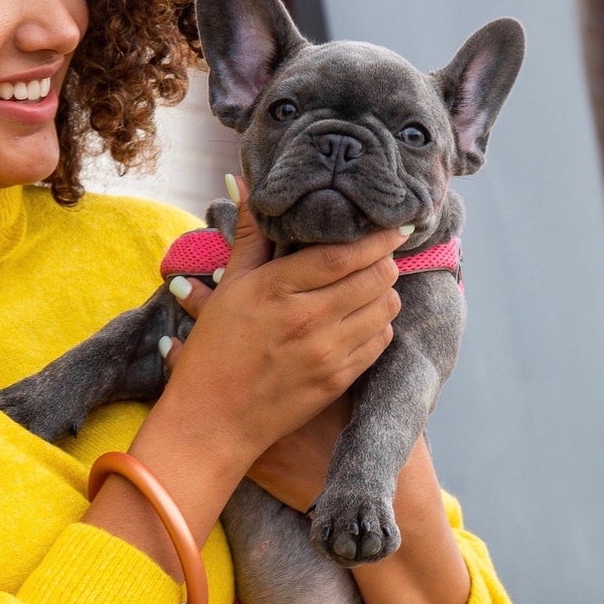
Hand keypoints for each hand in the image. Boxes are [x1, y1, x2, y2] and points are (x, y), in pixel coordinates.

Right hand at [159, 176, 406, 508]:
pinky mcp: (339, 381)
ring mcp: (327, 354)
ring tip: (368, 285)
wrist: (212, 423)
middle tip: (377, 253)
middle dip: (384, 259)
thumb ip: (247, 235)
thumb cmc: (214, 353)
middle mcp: (308, 321)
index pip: (345, 254)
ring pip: (387, 307)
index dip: (377, 236)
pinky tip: (360, 319)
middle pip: (377, 277)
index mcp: (277, 291)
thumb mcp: (227, 288)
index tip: (391, 222)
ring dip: (384, 291)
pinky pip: (381, 341)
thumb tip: (241, 180)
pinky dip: (379, 324)